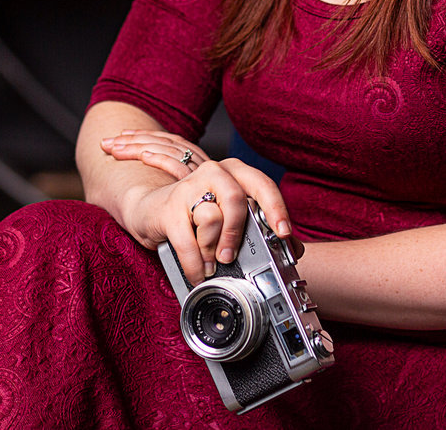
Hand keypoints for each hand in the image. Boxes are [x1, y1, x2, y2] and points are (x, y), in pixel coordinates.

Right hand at [104, 134, 302, 284]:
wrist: (151, 210)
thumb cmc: (197, 214)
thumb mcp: (231, 217)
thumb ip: (262, 229)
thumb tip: (293, 249)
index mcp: (235, 172)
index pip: (262, 184)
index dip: (276, 209)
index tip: (284, 233)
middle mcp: (213, 172)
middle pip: (236, 200)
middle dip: (237, 235)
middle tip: (231, 257)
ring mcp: (189, 186)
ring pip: (211, 218)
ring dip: (212, 249)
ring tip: (211, 263)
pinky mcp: (169, 206)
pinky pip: (188, 241)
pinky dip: (195, 264)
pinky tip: (198, 273)